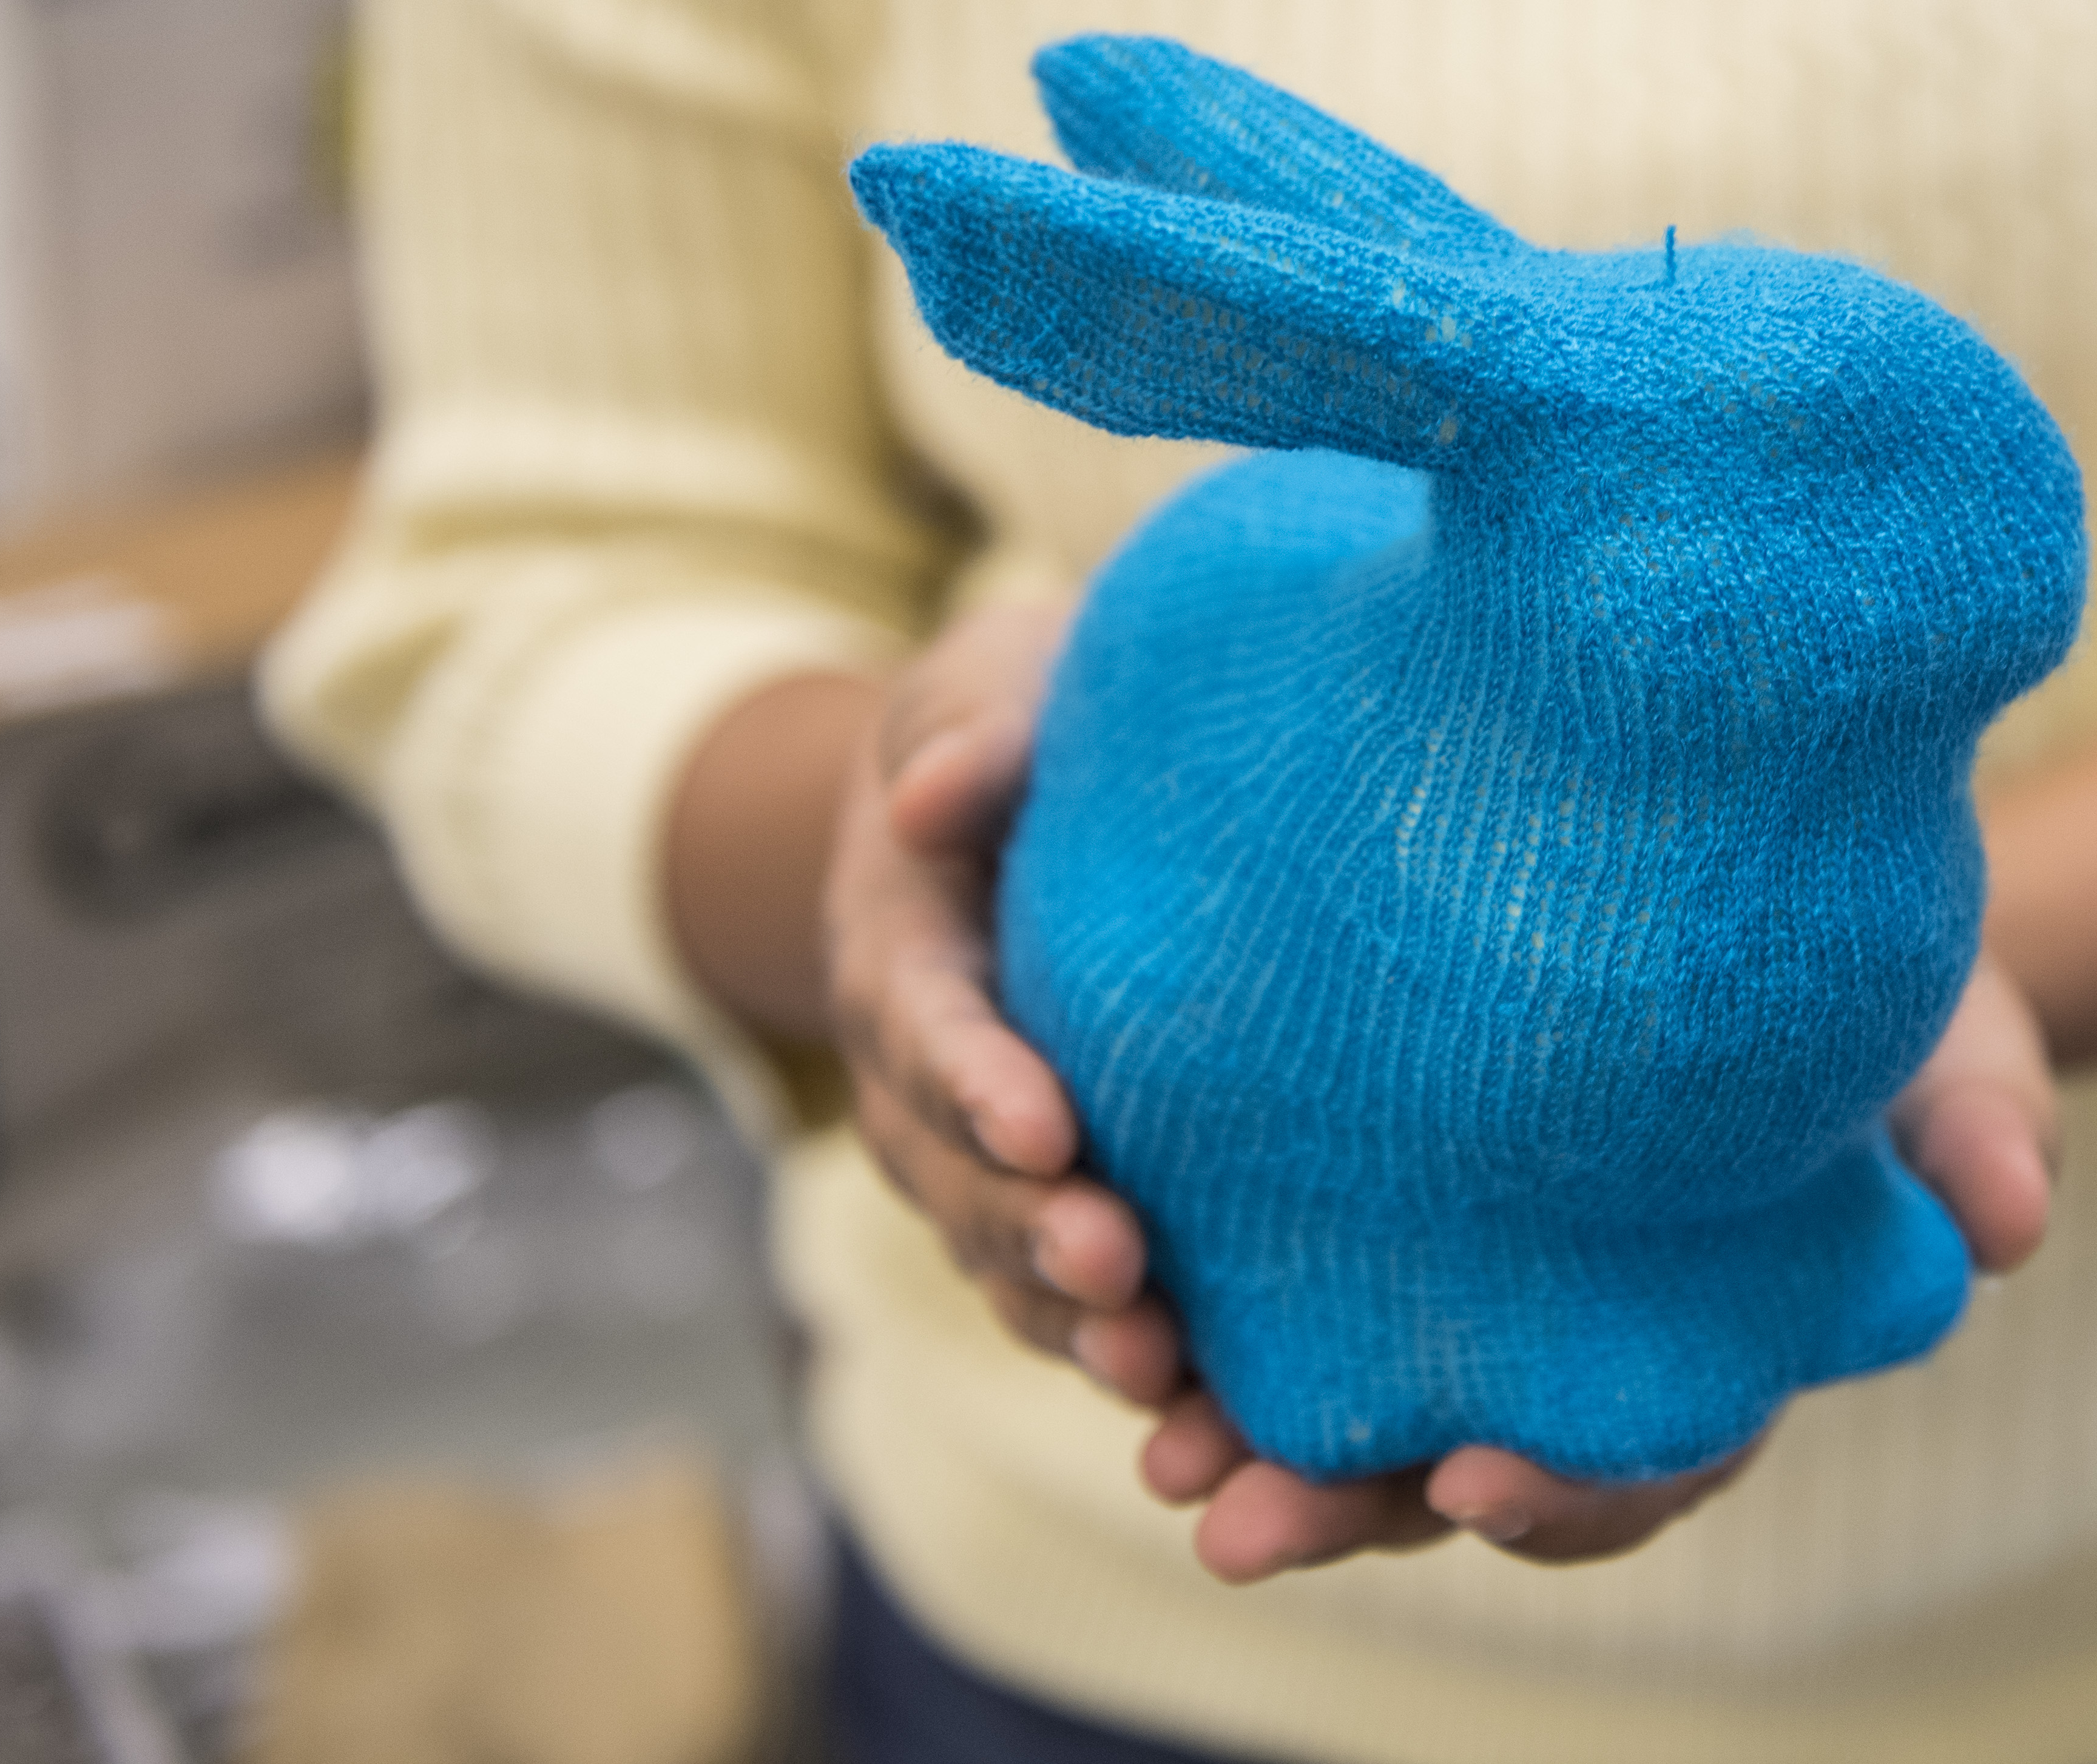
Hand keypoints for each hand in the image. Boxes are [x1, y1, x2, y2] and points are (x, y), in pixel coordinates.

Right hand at [821, 602, 1185, 1406]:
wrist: (1003, 793)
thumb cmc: (1017, 726)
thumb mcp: (986, 686)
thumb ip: (972, 731)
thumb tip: (934, 794)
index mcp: (901, 949)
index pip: (926, 1021)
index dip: (975, 1079)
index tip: (1045, 1124)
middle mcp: (917, 1075)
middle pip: (956, 1173)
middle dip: (1031, 1229)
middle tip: (1123, 1273)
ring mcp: (968, 1153)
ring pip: (999, 1255)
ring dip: (1070, 1318)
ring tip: (1159, 1372)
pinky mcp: (1038, 1196)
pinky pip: (1057, 1288)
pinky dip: (1114, 1351)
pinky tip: (1195, 1411)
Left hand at [1136, 958, 2060, 1582]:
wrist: (1774, 884)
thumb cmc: (1889, 994)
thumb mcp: (1956, 1042)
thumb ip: (1982, 1128)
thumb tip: (2014, 1226)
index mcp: (1713, 1337)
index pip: (1642, 1455)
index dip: (1572, 1487)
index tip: (1484, 1477)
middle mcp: (1577, 1334)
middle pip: (1457, 1465)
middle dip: (1349, 1505)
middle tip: (1235, 1521)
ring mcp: (1475, 1277)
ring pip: (1353, 1398)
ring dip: (1251, 1438)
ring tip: (1153, 1443)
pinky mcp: (1386, 1192)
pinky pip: (1291, 1276)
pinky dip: (1210, 1299)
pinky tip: (1117, 1288)